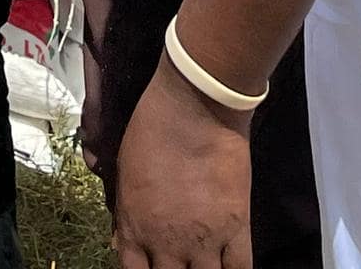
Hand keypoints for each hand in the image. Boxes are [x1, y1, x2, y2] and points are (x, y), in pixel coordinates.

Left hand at [113, 58, 253, 268]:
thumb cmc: (151, 130)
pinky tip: (230, 265)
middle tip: (181, 264)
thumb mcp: (124, 175)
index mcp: (134, 230)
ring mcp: (203, 240)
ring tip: (205, 265)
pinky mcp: (236, 228)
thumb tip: (123, 241)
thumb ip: (126, 216)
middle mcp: (167, 244)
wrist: (194, 107)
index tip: (153, 267)